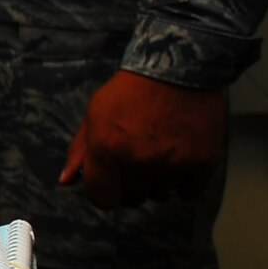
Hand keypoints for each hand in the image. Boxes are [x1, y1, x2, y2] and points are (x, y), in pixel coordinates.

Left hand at [59, 69, 226, 208]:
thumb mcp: (96, 113)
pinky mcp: (202, 163)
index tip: (111, 181)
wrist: (176, 69)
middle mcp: (138, 160)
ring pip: (162, 195)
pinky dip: (185, 180)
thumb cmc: (131, 91)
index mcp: (107, 147)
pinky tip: (181, 155)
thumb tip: (65, 181)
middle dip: (132, 183)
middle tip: (138, 155)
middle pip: (133, 198)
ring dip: (159, 180)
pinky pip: (189, 192)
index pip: (101, 198)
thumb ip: (80, 150)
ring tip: (160, 150)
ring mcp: (172, 163)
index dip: (104, 191)